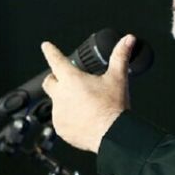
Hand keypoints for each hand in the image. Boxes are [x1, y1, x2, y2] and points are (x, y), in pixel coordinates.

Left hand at [40, 34, 134, 152]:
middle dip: (55, 78)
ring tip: (84, 105)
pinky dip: (68, 118)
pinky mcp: (60, 128)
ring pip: (56, 102)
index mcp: (72, 79)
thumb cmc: (113, 108)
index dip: (50, 51)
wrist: (112, 135)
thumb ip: (120, 56)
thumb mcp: (118, 78)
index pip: (56, 60)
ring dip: (65, 100)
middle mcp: (61, 95)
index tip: (46, 46)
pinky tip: (83, 119)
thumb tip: (127, 40)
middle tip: (67, 81)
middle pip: (49, 81)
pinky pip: (60, 120)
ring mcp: (59, 113)